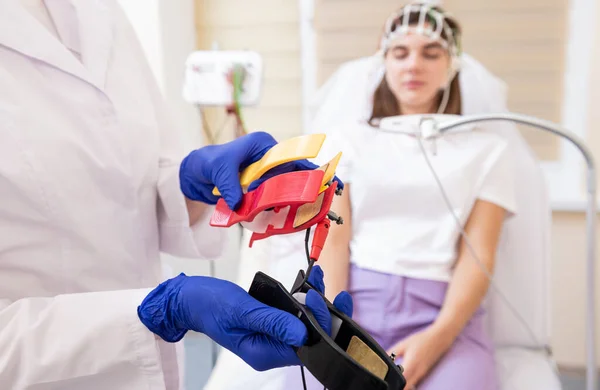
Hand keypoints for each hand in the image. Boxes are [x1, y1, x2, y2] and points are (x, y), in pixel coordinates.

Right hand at [137, 265, 352, 370]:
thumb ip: (273, 321)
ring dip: (314, 301)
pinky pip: (293, 312)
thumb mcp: (242, 310)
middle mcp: (272, 348)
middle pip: (309, 336)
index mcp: (264, 353)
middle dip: (322, 313)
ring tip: (317, 279)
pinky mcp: (272, 321)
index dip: (318, 325)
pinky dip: (303, 296)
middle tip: (322, 289)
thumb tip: (302, 332)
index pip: (303, 346)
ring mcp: (272, 335)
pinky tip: (309, 279)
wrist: (192, 298)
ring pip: (305, 322)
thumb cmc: (210, 304)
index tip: (316, 299)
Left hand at [179, 131, 343, 209]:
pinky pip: (271, 204)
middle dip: (304, 191)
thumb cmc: (207, 163)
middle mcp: (268, 161)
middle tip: (318, 206)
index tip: (326, 180)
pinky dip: (273, 213)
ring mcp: (264, 178)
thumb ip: (231, 184)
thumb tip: (240, 203)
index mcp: (264, 146)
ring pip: (283, 193)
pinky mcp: (258, 193)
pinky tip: (278, 222)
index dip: (310, 170)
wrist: (193, 175)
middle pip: (293, 177)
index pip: (292, 157)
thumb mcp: (219, 169)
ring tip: (298, 218)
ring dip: (286, 205)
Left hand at [387, 326, 453, 388]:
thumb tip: (382, 359)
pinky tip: (402, 375)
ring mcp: (422, 374)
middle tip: (388, 382)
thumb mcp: (403, 345)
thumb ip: (391, 353)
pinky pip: (415, 382)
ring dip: (402, 384)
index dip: (393, 384)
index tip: (386, 383)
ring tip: (394, 377)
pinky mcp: (424, 374)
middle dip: (397, 386)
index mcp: (411, 364)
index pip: (401, 381)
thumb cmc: (420, 340)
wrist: (438, 339)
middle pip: (406, 387)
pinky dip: (408, 382)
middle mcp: (418, 372)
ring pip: (410, 386)